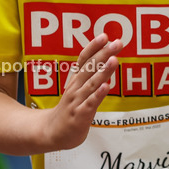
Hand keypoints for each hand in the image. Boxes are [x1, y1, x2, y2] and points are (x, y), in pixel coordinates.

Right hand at [43, 34, 120, 149]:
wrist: (52, 133)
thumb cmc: (70, 109)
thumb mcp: (77, 88)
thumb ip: (90, 75)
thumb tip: (106, 58)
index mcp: (76, 79)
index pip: (84, 59)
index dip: (93, 47)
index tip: (105, 35)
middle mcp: (75, 87)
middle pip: (90, 68)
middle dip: (104, 54)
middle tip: (117, 43)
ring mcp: (77, 101)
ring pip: (91, 84)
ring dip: (103, 71)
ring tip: (114, 59)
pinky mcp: (80, 115)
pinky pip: (90, 104)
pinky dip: (98, 95)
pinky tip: (107, 86)